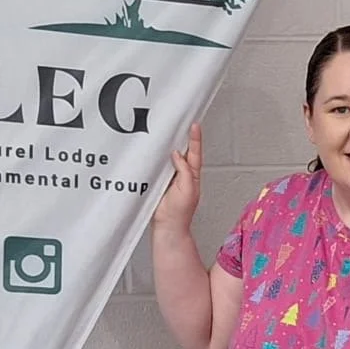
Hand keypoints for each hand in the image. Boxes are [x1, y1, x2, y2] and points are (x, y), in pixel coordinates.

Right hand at [154, 122, 202, 237]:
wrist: (167, 226)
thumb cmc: (180, 213)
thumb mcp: (187, 189)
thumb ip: (184, 170)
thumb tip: (177, 154)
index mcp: (192, 176)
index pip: (194, 153)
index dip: (194, 139)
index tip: (195, 126)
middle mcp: (182, 175)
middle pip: (183, 152)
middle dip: (183, 138)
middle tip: (182, 122)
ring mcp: (171, 178)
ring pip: (170, 158)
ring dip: (170, 146)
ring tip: (170, 132)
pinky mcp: (159, 182)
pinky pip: (159, 166)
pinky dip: (158, 158)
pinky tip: (155, 151)